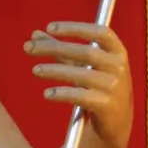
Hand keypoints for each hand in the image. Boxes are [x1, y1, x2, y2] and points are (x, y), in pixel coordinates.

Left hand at [24, 22, 132, 147]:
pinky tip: (47, 94)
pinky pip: (82, 97)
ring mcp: (114, 87)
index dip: (75, 28)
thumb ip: (61, 49)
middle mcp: (118, 67)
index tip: (49, 27)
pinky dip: (63, 94)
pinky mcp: (107, 106)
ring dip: (55, 71)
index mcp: (117, 52)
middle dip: (55, 48)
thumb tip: (35, 34)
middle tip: (29, 48)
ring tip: (35, 70)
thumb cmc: (97, 86)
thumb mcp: (83, 65)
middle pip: (85, 52)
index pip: (100, 32)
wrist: (116, 120)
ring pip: (82, 75)